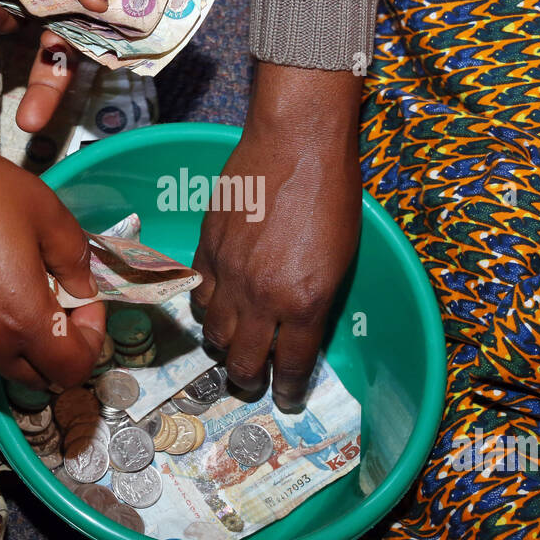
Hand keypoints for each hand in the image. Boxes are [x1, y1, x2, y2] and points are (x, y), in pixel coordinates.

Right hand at [0, 128, 105, 386]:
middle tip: (63, 300)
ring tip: (23, 283)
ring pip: (6, 360)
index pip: (72, 368)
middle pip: (40, 376)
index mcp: (21, 317)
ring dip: (27, 337)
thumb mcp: (45, 211)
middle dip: (62, 347)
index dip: (93, 340)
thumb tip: (82, 289)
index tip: (87, 300)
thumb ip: (75, 258)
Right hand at [191, 64, 361, 410]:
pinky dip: (207, 308)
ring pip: (215, 333)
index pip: (293, 366)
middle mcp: (262, 298)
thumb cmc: (334, 194)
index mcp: (305, 302)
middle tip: (255, 381)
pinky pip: (198, 295)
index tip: (288, 398)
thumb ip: (317, 299)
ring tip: (234, 345)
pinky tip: (217, 305)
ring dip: (225, 346)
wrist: (296, 141)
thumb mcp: (341, 259)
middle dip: (251, 380)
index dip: (290, 390)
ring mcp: (229, 274)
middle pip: (246, 361)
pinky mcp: (206, 249)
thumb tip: (300, 327)